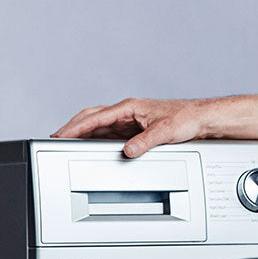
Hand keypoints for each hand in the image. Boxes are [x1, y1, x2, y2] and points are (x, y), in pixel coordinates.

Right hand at [51, 97, 208, 157]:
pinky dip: (98, 139)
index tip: (61, 135)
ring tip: (68, 144)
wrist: (201, 119)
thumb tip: (128, 151)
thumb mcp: (165, 132)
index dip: (76, 127)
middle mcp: (128, 112)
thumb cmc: (187, 118)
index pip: (96, 117)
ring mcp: (130, 120)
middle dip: (73, 128)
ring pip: (100, 126)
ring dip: (84, 134)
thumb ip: (145, 142)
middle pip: (92, 118)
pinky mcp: (135, 129)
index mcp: (130, 107)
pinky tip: (92, 147)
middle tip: (56, 139)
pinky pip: (110, 134)